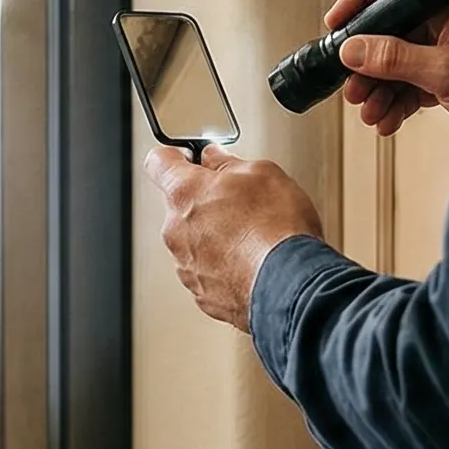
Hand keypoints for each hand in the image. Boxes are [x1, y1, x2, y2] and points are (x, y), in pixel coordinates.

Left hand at [143, 146, 323, 331]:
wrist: (290, 283)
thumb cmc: (277, 229)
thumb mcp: (261, 172)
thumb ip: (227, 161)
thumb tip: (216, 158)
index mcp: (184, 192)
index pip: (158, 161)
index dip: (176, 156)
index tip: (190, 158)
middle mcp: (175, 230)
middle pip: (179, 205)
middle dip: (205, 200)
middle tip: (239, 200)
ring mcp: (186, 265)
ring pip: (193, 240)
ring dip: (214, 234)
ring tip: (252, 234)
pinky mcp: (202, 293)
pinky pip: (207, 269)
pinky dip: (224, 264)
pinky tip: (252, 258)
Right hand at [328, 0, 448, 134]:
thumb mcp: (444, 70)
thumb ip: (394, 59)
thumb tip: (352, 50)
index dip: (361, 1)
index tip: (336, 24)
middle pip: (391, 31)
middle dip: (368, 64)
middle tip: (352, 85)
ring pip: (397, 62)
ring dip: (378, 89)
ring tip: (370, 111)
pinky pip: (411, 84)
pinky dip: (396, 103)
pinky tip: (387, 120)